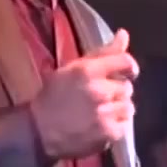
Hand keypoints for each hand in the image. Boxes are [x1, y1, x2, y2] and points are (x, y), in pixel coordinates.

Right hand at [32, 29, 137, 160]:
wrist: (38, 130)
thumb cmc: (53, 96)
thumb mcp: (72, 68)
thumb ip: (102, 53)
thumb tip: (124, 34)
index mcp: (88, 70)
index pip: (125, 61)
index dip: (129, 67)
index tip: (125, 73)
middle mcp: (98, 90)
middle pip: (127, 87)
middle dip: (116, 92)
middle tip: (101, 98)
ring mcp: (104, 113)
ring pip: (128, 107)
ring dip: (118, 110)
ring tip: (101, 113)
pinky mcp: (107, 133)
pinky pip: (124, 125)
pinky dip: (116, 126)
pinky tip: (101, 125)